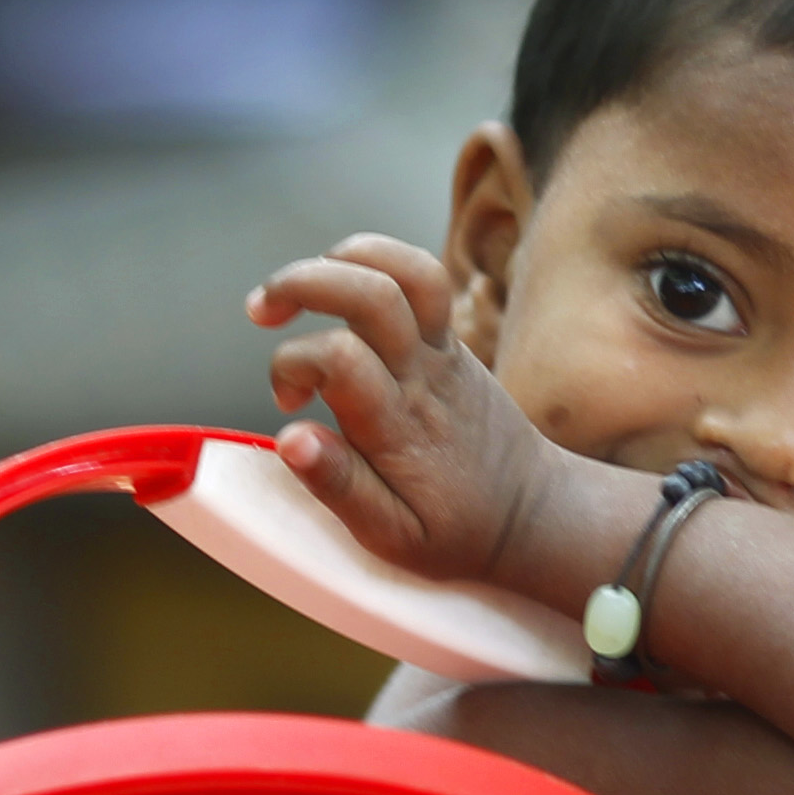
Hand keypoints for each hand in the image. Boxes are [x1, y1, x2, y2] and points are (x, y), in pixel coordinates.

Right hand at [250, 234, 563, 583]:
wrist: (532, 513)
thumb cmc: (456, 530)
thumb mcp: (394, 536)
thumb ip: (340, 487)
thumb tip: (290, 439)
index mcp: (399, 426)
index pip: (338, 358)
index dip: (291, 366)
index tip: (285, 404)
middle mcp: (424, 376)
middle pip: (372, 292)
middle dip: (301, 282)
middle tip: (261, 311)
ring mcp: (444, 350)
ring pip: (406, 270)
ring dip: (342, 258)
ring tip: (300, 285)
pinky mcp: (453, 339)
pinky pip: (421, 277)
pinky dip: (374, 262)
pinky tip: (340, 288)